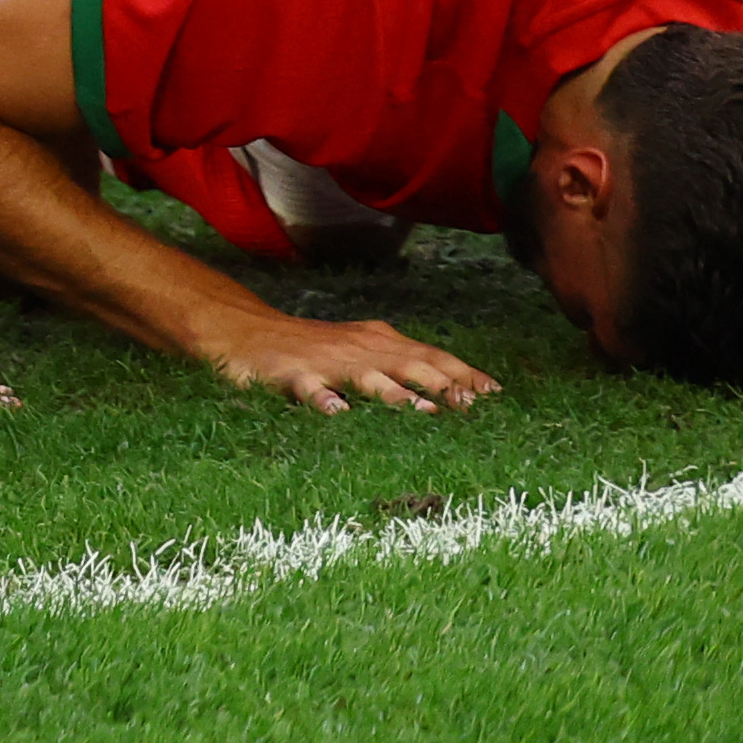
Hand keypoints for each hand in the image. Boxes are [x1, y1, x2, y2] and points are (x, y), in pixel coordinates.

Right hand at [199, 310, 493, 411]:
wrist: (247, 330)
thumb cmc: (313, 347)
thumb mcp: (362, 349)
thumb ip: (402, 367)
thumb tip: (456, 394)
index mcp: (380, 342)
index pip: (432, 356)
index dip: (463, 374)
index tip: (496, 394)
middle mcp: (360, 349)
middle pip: (409, 363)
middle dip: (442, 383)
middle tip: (472, 405)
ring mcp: (327, 362)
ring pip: (367, 376)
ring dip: (397, 393)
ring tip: (424, 411)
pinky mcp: (292, 375)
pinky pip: (311, 389)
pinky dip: (325, 399)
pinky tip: (339, 412)